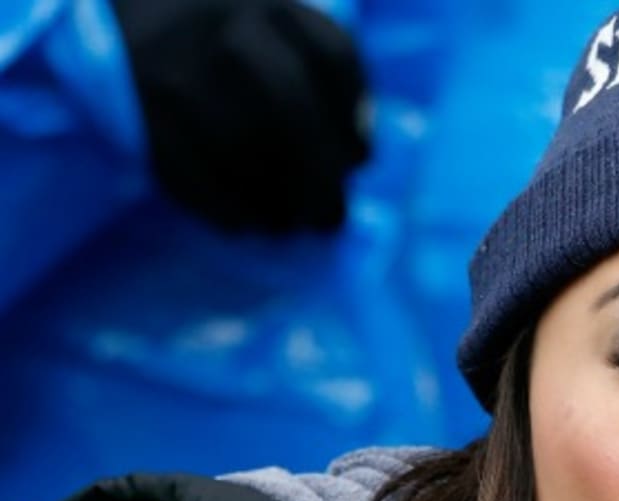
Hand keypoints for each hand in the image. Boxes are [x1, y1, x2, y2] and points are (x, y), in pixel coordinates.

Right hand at [111, 0, 370, 230]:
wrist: (125, 19)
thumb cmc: (227, 44)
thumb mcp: (278, 34)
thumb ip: (328, 78)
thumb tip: (358, 154)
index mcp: (270, 4)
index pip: (333, 57)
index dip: (355, 122)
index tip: (358, 160)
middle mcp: (226, 27)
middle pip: (291, 113)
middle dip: (320, 181)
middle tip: (328, 219)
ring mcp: (179, 67)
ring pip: (244, 152)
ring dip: (276, 205)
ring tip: (285, 224)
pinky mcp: (141, 113)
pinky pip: (194, 178)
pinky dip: (228, 211)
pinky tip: (243, 223)